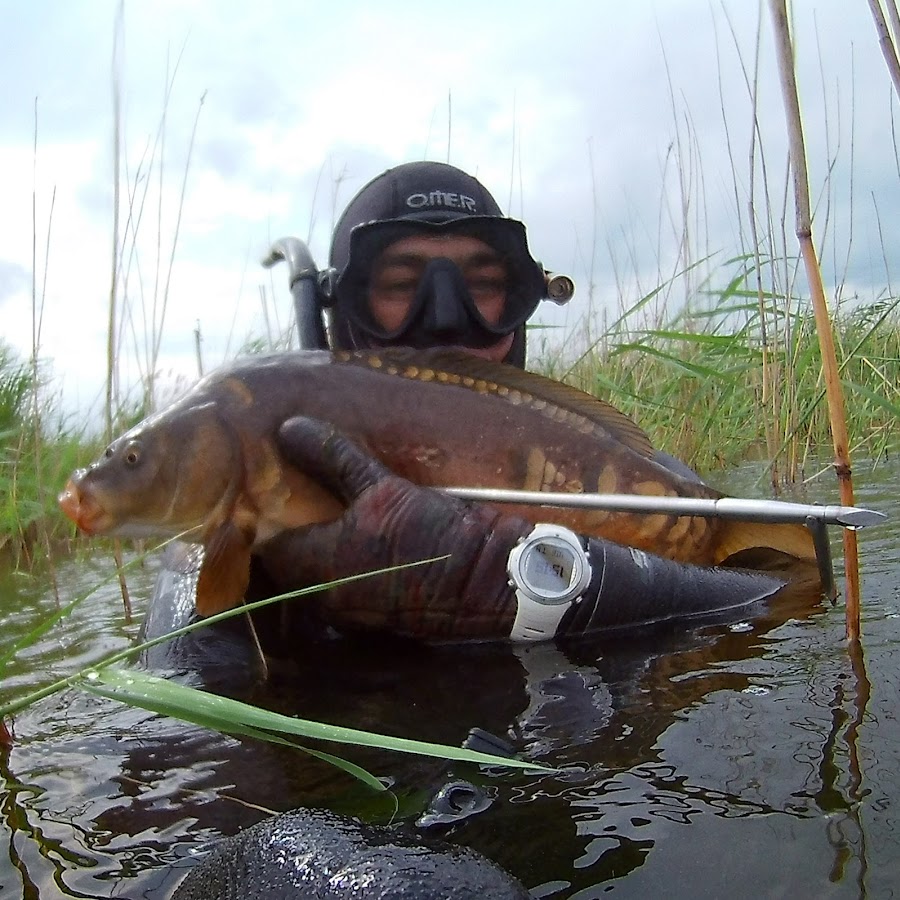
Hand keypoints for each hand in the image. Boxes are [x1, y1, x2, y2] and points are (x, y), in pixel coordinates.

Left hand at [256, 417, 532, 640]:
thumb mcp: (381, 486)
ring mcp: (349, 615)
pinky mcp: (374, 620)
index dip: (264, 516)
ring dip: (319, 552)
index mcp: (314, 566)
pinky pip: (342, 590)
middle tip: (302, 496)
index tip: (273, 490)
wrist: (487, 578)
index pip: (263, 543)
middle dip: (293, 533)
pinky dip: (343, 568)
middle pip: (288, 564)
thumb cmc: (430, 532)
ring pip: (314, 579)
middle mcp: (322, 599)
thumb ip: (331, 457)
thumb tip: (287, 428)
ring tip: (333, 514)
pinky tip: (362, 543)